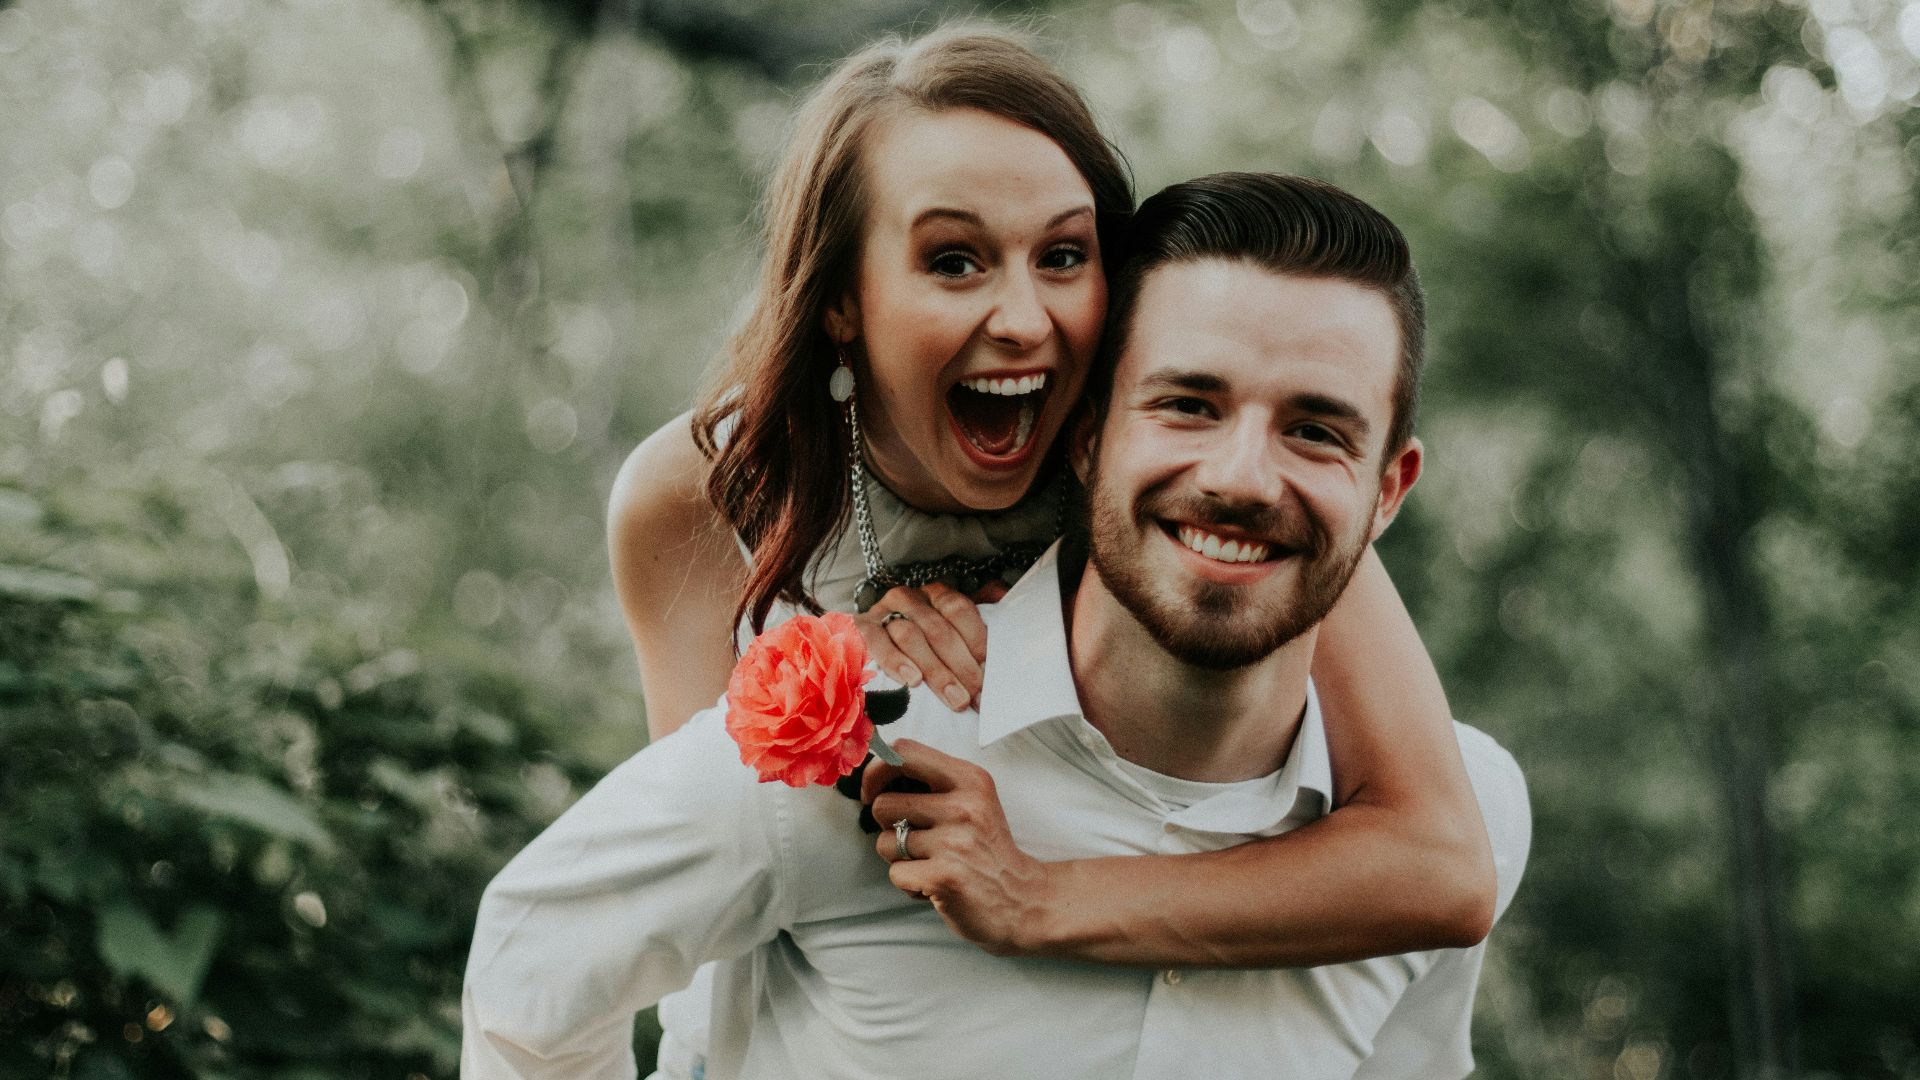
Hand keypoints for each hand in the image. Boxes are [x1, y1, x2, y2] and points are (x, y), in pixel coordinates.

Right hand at [853, 583, 988, 711]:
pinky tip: (912, 680)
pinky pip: (878, 642)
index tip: (989, 673)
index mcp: (936, 596)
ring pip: (911, 636)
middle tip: (975, 696)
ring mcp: (883, 611)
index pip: (960, 610)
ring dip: (935, 671)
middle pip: (938, 629)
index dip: (976, 641)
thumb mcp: (947, 638)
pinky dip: (896, 661)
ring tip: (953, 698)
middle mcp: (910, 599)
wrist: (866, 647)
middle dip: (960, 667)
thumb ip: (972, 638)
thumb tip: (1002, 643)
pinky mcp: (861, 628)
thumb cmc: (918, 649)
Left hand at [864, 739, 1052, 955]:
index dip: (875, 772)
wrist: (1024, 900)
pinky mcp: (944, 877)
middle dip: (889, 827)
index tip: (873, 792)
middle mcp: (963, 806)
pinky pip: (896, 874)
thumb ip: (934, 784)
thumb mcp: (974, 801)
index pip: (903, 753)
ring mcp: (954, 842)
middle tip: (916, 840)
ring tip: (930, 863)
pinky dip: (909, 884)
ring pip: (885, 843)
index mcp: (970, 779)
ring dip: (899, 858)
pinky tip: (934, 884)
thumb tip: (875, 776)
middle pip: (883, 804)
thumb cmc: (987, 850)